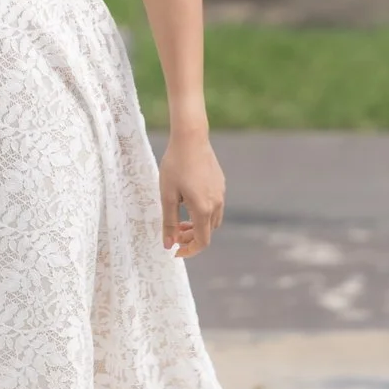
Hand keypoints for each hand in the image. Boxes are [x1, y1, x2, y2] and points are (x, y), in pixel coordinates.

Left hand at [158, 132, 223, 259]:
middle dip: (191, 238)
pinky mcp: (220, 184)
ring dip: (198, 225)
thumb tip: (169, 245)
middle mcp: (216, 203)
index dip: (189, 251)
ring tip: (181, 219)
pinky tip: (188, 201)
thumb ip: (169, 222)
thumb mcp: (167, 195)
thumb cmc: (175, 165)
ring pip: (212, 220)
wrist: (191, 137)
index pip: (202, 241)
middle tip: (174, 233)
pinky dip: (203, 213)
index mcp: (203, 209)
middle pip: (207, 232)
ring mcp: (221, 193)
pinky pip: (215, 206)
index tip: (175, 251)